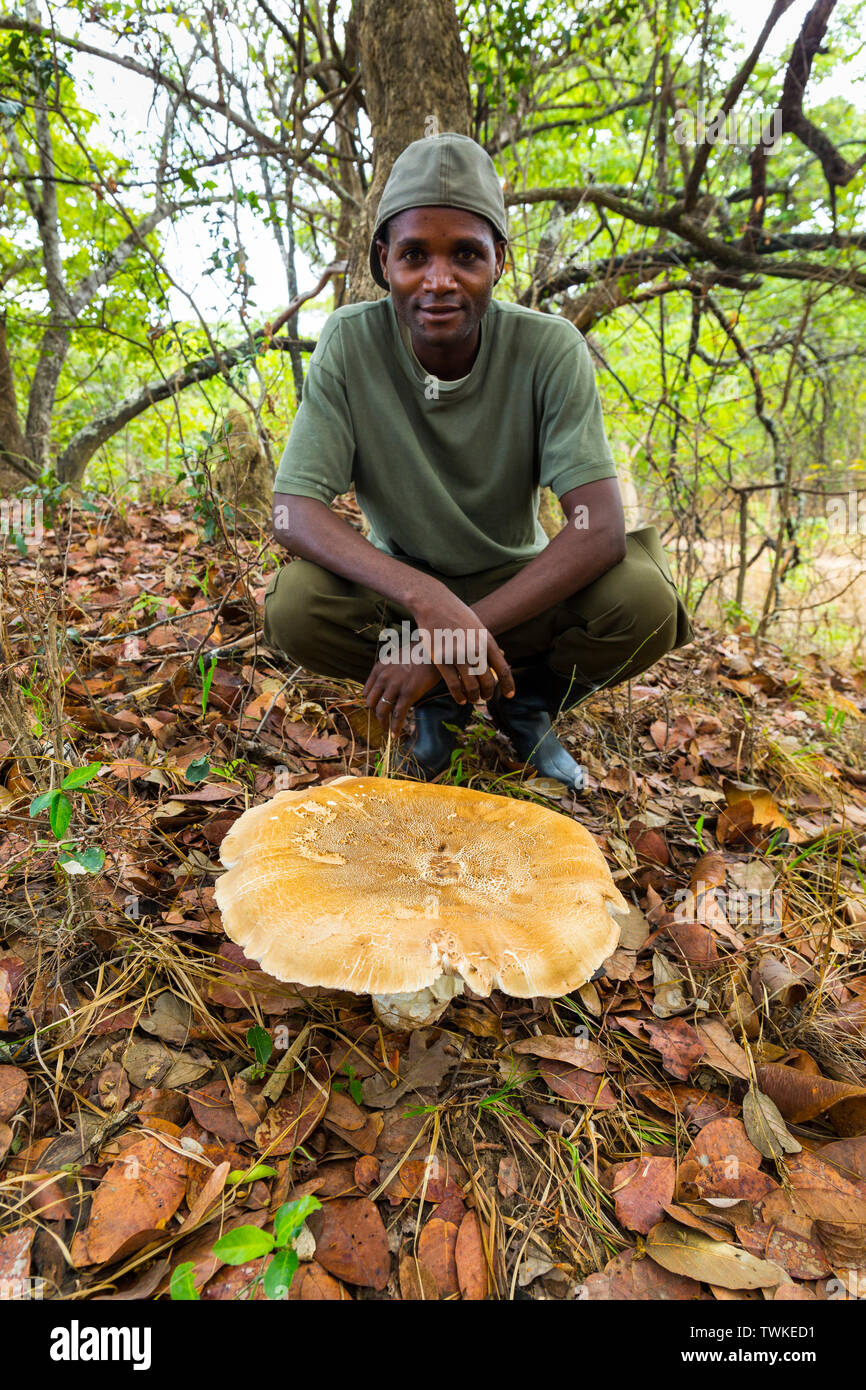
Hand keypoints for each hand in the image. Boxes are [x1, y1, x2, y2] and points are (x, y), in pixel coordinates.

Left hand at [362, 659, 442, 736]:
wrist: (435, 649)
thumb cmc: (419, 653)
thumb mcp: (396, 657)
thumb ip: (389, 670)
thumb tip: (389, 683)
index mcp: (379, 668)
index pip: (366, 692)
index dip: (371, 702)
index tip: (376, 708)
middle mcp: (384, 677)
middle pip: (371, 703)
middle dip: (375, 713)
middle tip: (382, 719)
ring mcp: (395, 686)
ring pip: (382, 711)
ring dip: (383, 723)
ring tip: (387, 730)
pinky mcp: (409, 693)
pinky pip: (398, 715)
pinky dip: (395, 727)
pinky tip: (395, 735)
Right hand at [410, 585, 514, 705]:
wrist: (434, 603)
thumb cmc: (456, 614)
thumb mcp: (478, 626)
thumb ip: (487, 644)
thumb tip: (501, 656)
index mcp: (487, 641)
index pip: (503, 669)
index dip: (508, 685)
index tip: (509, 695)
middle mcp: (475, 650)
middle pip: (488, 681)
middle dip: (488, 693)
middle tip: (485, 698)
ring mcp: (458, 655)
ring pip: (471, 687)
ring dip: (474, 697)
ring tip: (472, 699)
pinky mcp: (442, 660)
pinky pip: (454, 685)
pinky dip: (459, 696)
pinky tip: (460, 699)